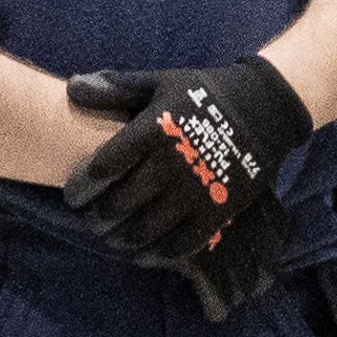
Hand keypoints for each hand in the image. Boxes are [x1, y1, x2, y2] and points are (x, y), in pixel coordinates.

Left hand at [61, 60, 313, 266]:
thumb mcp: (161, 82)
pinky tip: (145, 251)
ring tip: (114, 237)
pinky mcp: (218, 212)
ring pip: (145, 229)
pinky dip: (156, 253)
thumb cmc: (204, 93)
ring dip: (122, 239)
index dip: (80, 187)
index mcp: (153, 130)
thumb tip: (71, 87)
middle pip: (118, 204)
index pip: (102, 169)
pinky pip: (180, 244)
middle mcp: (172, 164)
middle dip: (98, 216)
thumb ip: (115, 89)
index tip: (73, 196)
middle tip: (93, 219)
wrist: (264, 108)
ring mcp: (196, 191)